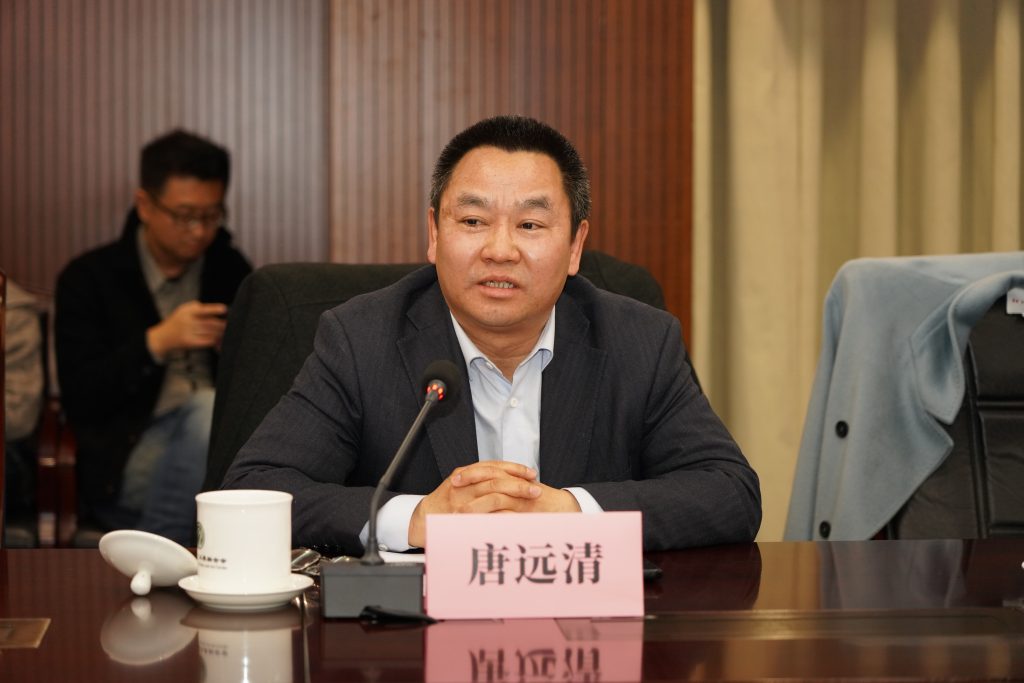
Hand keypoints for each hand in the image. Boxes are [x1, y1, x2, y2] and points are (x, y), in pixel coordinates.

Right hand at [147, 300, 227, 358]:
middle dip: (222, 324)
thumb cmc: (178, 321)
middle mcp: (187, 321)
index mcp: (187, 311)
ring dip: (221, 333)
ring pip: (210, 333)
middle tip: (231, 324)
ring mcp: (188, 333)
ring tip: (228, 332)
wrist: (163, 337)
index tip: (224, 309)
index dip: (214, 309)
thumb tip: (218, 312)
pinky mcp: (190, 343)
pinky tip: (220, 340)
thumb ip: (198, 308)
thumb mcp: (184, 310)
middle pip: (210, 323)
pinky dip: (216, 341)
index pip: (202, 309)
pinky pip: (207, 341)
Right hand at [408, 461, 539, 547]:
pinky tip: (514, 519)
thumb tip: (510, 480)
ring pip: (492, 497)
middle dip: (518, 485)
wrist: (422, 518)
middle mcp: (462, 485)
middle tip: (535, 489)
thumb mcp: (461, 485)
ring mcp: (461, 502)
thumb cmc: (445, 502)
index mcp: (464, 474)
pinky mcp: (459, 518)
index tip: (531, 474)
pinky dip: (500, 517)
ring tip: (529, 503)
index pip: (493, 467)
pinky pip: (484, 517)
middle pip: (495, 480)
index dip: (514, 469)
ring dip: (513, 500)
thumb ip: (480, 480)